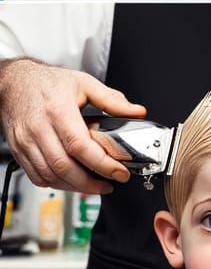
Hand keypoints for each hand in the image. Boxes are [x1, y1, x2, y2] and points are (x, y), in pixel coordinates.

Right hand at [0, 58, 146, 193]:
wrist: (16, 82)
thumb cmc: (48, 82)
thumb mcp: (84, 84)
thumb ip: (112, 100)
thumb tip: (137, 111)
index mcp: (58, 111)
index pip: (80, 146)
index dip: (102, 163)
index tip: (119, 172)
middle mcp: (39, 129)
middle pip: (64, 166)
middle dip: (90, 182)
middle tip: (109, 184)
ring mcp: (26, 142)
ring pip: (49, 175)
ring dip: (74, 186)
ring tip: (94, 186)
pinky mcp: (19, 150)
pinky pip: (36, 176)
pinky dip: (56, 183)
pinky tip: (71, 181)